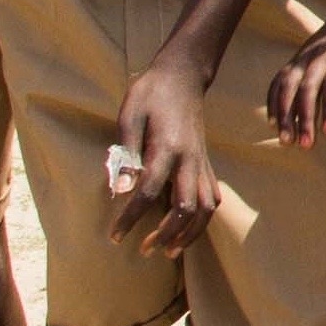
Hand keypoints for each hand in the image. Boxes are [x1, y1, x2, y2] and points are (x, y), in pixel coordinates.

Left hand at [107, 58, 221, 256]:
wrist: (183, 76)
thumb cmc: (150, 93)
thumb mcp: (129, 115)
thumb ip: (125, 154)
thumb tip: (118, 190)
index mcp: (168, 147)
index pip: (148, 191)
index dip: (130, 217)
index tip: (114, 236)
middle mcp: (190, 159)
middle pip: (186, 208)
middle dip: (166, 234)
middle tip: (144, 250)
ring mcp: (201, 162)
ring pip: (206, 208)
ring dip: (189, 233)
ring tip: (169, 250)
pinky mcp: (205, 162)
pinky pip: (211, 197)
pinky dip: (202, 219)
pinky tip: (188, 228)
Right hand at [269, 3, 325, 145]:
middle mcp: (320, 52)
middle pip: (307, 87)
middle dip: (304, 117)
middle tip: (306, 145)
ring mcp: (303, 56)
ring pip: (287, 84)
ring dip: (284, 113)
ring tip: (286, 140)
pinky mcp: (294, 60)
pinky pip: (278, 80)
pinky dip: (273, 101)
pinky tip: (273, 123)